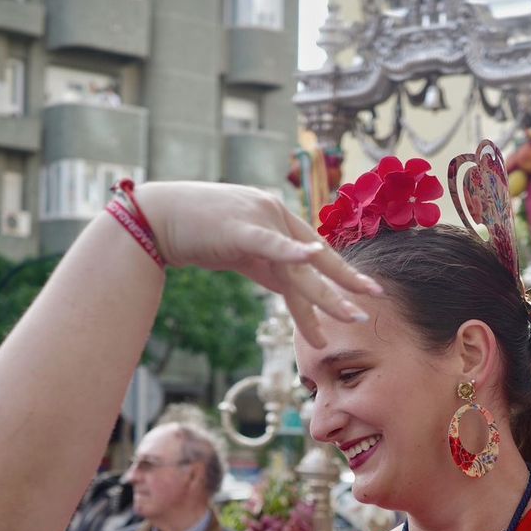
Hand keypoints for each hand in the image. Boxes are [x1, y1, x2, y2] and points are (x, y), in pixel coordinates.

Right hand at [132, 181, 382, 347]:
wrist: (158, 217)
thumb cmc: (197, 232)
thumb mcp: (241, 251)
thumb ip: (269, 266)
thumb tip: (292, 290)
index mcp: (277, 218)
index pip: (316, 251)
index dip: (340, 272)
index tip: (364, 290)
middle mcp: (275, 216)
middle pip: (316, 260)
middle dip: (345, 284)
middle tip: (372, 302)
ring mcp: (259, 220)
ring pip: (298, 266)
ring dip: (325, 294)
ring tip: (350, 315)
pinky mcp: (239, 230)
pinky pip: (271, 243)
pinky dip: (292, 251)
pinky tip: (313, 256)